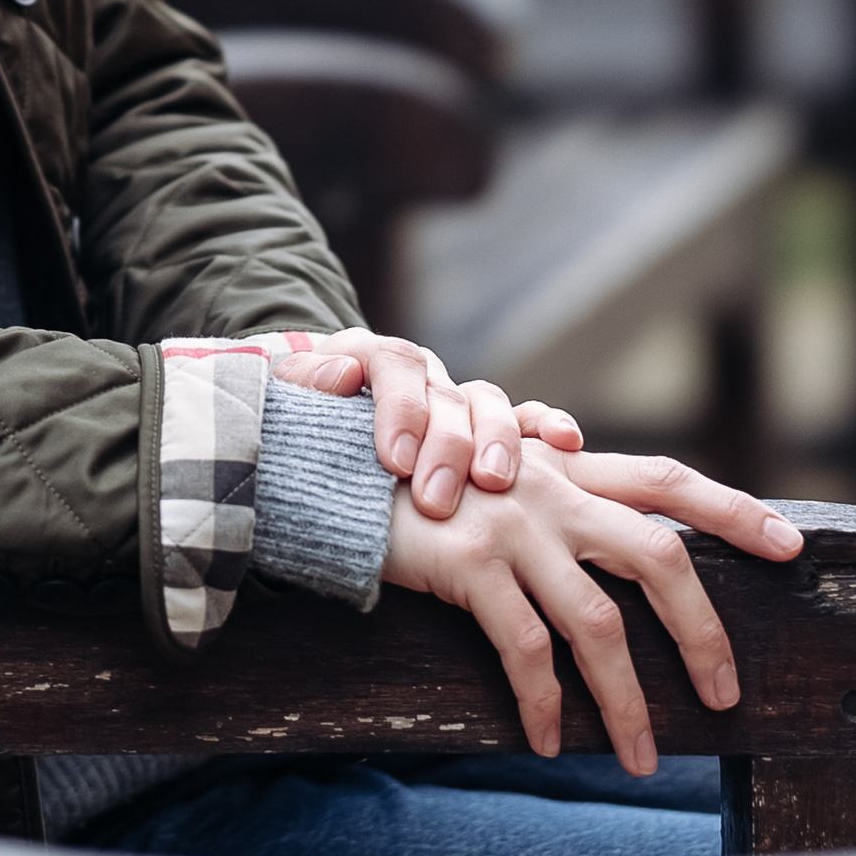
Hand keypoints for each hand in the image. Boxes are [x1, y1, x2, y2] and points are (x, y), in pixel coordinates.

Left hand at [266, 329, 583, 516]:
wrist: (322, 416)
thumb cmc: (305, 423)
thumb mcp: (290, 402)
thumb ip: (304, 383)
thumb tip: (335, 376)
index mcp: (372, 357)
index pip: (390, 364)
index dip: (398, 409)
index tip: (395, 461)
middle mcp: (422, 374)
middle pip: (445, 394)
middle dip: (446, 446)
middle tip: (437, 498)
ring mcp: (458, 398)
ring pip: (489, 404)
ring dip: (496, 441)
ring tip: (494, 482)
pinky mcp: (489, 426)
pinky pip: (527, 418)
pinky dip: (548, 424)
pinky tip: (565, 442)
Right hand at [383, 441, 805, 772]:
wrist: (336, 470)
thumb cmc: (418, 487)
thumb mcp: (491, 481)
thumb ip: (551, 501)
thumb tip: (612, 549)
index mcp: (565, 470)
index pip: (666, 482)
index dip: (733, 511)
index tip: (793, 548)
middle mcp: (551, 490)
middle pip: (657, 556)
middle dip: (701, 630)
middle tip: (723, 695)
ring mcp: (513, 527)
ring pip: (597, 624)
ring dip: (624, 700)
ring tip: (638, 757)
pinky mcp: (470, 563)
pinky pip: (525, 649)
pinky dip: (543, 702)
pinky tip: (549, 740)